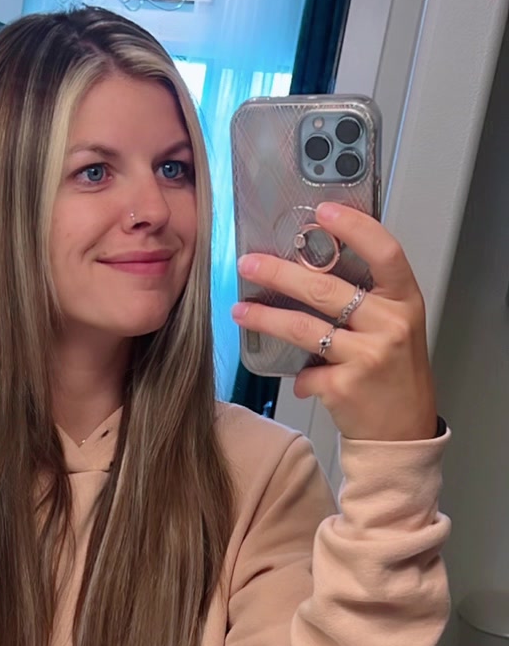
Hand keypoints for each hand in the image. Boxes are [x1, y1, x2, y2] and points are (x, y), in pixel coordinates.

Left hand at [231, 204, 438, 442]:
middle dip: (279, 273)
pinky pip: (305, 372)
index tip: (321, 211)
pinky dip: (299, 376)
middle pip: (325, 289)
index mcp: (404, 301)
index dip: (353, 227)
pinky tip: (301, 378)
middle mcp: (390, 324)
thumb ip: (368, 300)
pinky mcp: (344, 387)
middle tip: (248, 263)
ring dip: (266, 317)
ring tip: (240, 310)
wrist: (403, 433)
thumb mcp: (396, 327)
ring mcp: (367, 356)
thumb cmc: (395, 375)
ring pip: (304, 328)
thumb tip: (311, 268)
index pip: (384, 251)